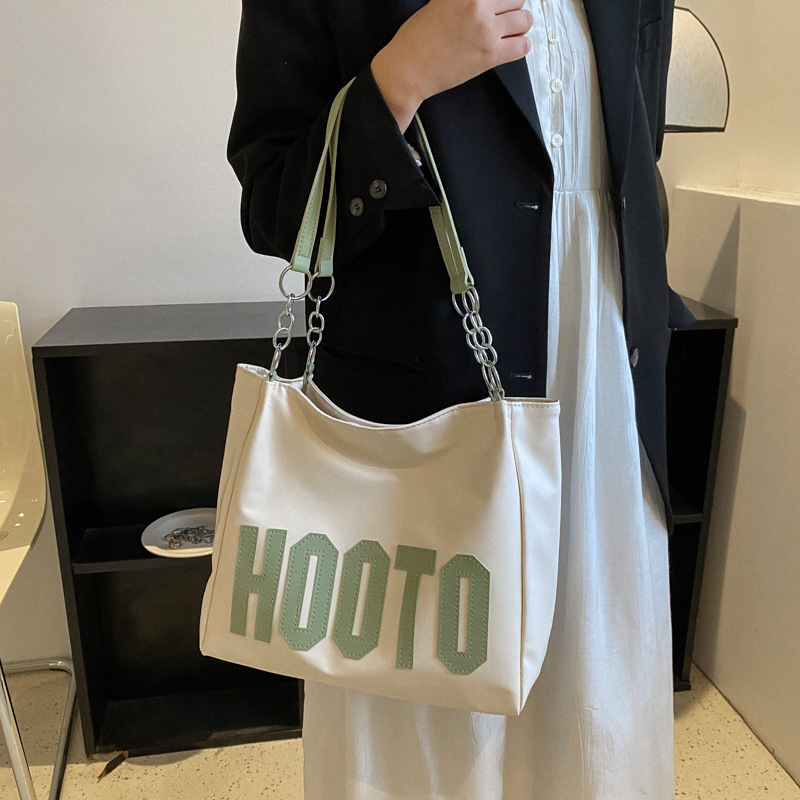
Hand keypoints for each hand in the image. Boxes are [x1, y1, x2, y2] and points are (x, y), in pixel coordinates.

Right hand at [371, 0, 532, 131]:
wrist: (408, 70)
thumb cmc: (416, 40)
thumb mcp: (437, 4)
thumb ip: (460, 1)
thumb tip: (480, 3)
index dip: (501, 0)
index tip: (498, 6)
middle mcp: (477, 6)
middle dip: (512, 8)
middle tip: (502, 18)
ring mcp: (486, 31)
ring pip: (524, 20)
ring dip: (519, 26)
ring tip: (509, 32)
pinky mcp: (489, 55)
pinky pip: (522, 46)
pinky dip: (521, 46)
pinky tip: (511, 47)